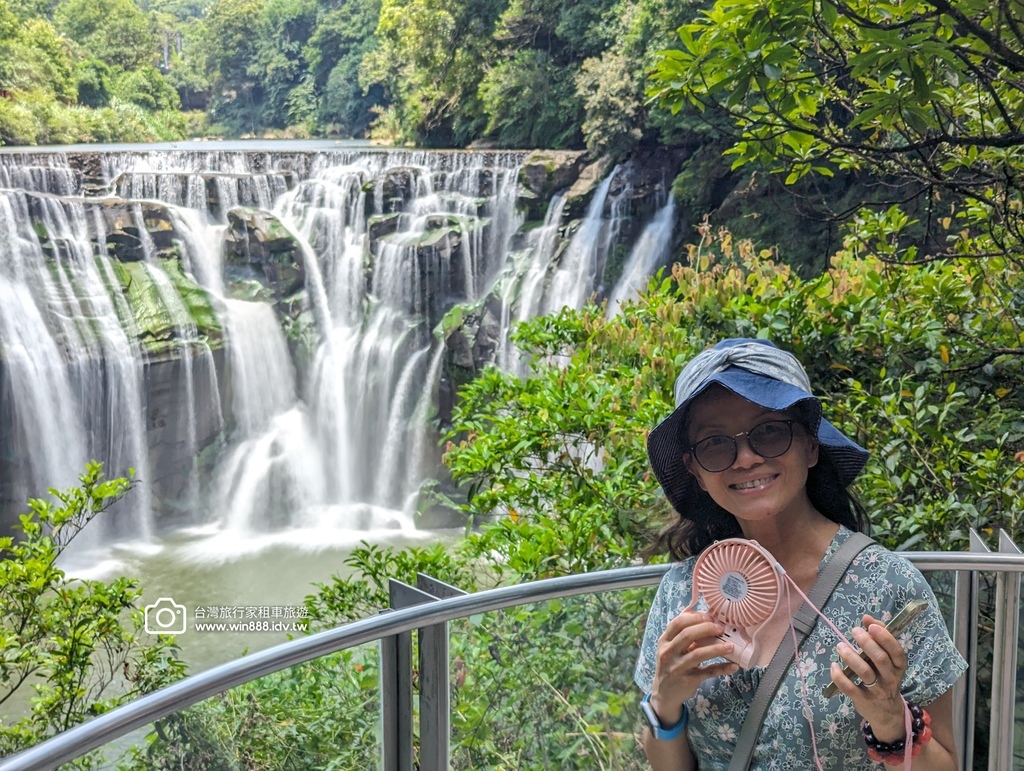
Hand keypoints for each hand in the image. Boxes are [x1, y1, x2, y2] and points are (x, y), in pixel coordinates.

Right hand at [649, 610, 739, 725]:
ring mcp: (677, 667)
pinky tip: (733, 666)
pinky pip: (707, 672)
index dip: (695, 618)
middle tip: (721, 628)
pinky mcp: (688, 680)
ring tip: (730, 646)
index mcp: (664, 641)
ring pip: (698, 654)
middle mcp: (668, 653)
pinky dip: (722, 668)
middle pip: (687, 635)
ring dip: (716, 648)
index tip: (709, 616)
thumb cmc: (671, 665)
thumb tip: (700, 614)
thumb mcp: (670, 648)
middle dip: (706, 629)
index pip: (677, 623)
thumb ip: (681, 633)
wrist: (664, 693)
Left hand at [829, 613, 908, 741]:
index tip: (871, 626)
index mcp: (898, 667)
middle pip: (880, 659)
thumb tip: (866, 618)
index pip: (896, 651)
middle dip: (866, 643)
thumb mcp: (887, 661)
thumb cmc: (884, 678)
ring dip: (850, 656)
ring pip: (864, 672)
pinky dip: (839, 676)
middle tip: (854, 631)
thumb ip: (879, 638)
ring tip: (840, 646)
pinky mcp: (862, 700)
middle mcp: (890, 679)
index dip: (885, 637)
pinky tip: (834, 665)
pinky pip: (850, 687)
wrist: (886, 713)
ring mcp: (877, 690)